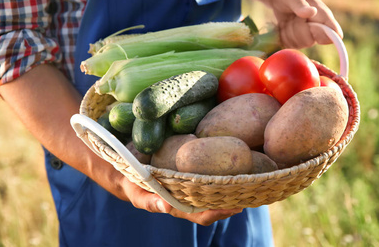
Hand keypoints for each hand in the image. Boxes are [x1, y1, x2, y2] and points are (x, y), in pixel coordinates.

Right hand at [120, 177, 242, 225]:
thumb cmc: (132, 185)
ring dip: (230, 188)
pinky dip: (220, 174)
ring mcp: (189, 188)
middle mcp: (187, 199)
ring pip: (214, 192)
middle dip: (232, 201)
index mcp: (178, 207)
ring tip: (249, 179)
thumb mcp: (137, 193)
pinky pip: (207, 176)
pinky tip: (231, 164)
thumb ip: (149, 201)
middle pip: (214, 205)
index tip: (235, 208)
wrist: (127, 172)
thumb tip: (165, 206)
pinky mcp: (189, 175)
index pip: (202, 215)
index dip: (219, 213)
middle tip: (251, 191)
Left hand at [242, 0, 342, 48]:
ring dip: (288, 32)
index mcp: (323, 16)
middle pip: (310, 42)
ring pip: (298, 44)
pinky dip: (283, 36)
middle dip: (297, 30)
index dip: (323, 36)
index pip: (335, 35)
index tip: (309, 26)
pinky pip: (290, 45)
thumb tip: (312, 12)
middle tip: (293, 17)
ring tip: (288, 19)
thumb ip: (301, 5)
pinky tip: (284, 25)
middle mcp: (318, 28)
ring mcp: (308, 35)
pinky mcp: (297, 39)